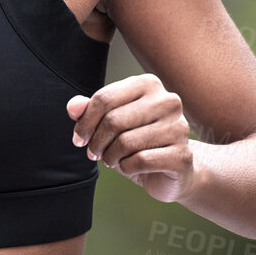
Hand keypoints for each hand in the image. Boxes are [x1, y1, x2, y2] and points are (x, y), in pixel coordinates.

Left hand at [67, 73, 195, 202]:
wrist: (172, 169)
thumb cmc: (136, 142)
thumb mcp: (108, 124)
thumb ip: (88, 110)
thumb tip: (73, 107)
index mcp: (148, 84)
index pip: (104, 98)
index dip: (84, 122)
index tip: (79, 138)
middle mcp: (168, 101)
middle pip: (113, 120)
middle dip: (96, 141)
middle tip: (94, 153)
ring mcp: (179, 127)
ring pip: (125, 142)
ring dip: (110, 156)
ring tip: (111, 159)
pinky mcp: (182, 154)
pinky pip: (140, 160)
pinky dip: (126, 168)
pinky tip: (129, 167)